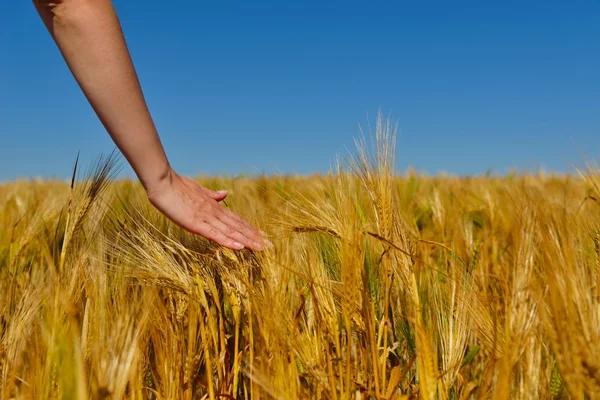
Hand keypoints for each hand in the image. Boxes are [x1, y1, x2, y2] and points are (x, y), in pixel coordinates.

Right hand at [146, 169, 270, 250]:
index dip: (250, 228)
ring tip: (261, 248)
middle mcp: (214, 212)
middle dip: (255, 237)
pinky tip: (239, 247)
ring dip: (247, 240)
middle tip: (270, 246)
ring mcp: (206, 218)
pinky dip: (228, 241)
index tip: (263, 235)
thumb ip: (212, 195)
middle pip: (238, 227)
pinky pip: (215, 234)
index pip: (236, 220)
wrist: (163, 182)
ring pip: (231, 231)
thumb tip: (225, 194)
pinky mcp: (196, 224)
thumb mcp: (198, 191)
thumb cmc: (178, 186)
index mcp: (214, 206)